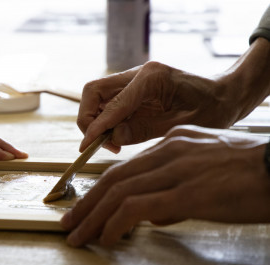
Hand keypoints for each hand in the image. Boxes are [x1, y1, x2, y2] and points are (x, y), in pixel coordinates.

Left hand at [61, 125, 269, 246]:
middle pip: (113, 178)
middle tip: (69, 222)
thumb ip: (175, 189)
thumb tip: (152, 215)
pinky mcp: (187, 192)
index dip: (99, 189)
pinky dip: (115, 223)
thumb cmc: (251, 174)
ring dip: (93, 217)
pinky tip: (106, 237)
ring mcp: (176, 169)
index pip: (125, 168)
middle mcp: (169, 151)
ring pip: (118, 191)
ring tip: (78, 236)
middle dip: (86, 204)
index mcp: (173, 143)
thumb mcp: (207, 172)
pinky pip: (136, 207)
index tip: (85, 206)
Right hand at [77, 62, 234, 152]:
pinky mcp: (131, 89)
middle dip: (88, 119)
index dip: (97, 126)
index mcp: (151, 78)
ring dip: (94, 120)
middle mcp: (137, 74)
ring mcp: (133, 79)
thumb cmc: (210, 110)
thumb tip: (112, 138)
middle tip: (100, 142)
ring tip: (112, 142)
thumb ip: (143, 131)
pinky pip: (106, 103)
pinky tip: (118, 135)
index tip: (87, 146)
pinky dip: (104, 120)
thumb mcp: (179, 126)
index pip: (112, 103)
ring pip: (95, 96)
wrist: (222, 96)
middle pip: (93, 91)